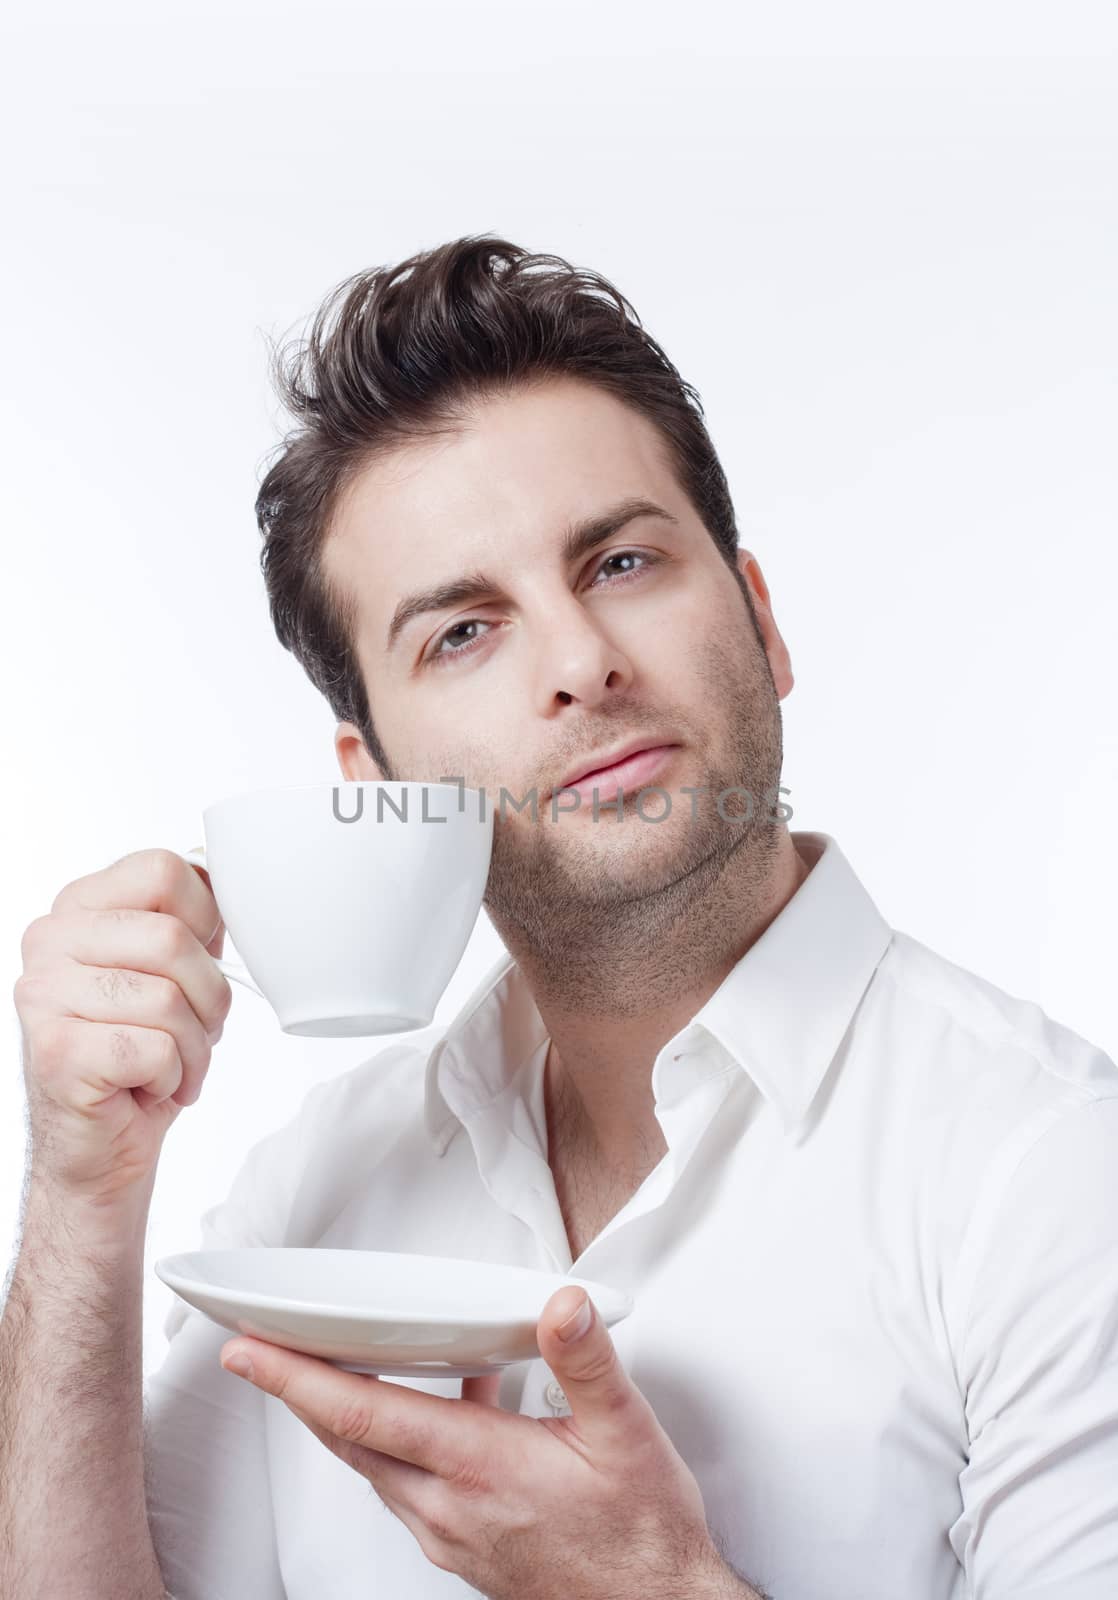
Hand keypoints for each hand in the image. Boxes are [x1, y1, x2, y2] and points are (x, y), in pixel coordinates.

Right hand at [13, 847, 231, 1209]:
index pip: (163, 869)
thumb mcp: (176, 972)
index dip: (206, 919)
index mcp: (79, 907)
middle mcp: (49, 941)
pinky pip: (155, 1049)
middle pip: (172, 938)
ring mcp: (44, 995)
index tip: (201, 961)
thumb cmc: (141, 1054)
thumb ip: (194, 921)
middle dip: (210, 997)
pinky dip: (172, 1077)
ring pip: (168, 999)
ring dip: (194, 1046)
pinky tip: (147, 1086)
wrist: (102, 1145)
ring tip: (172, 1065)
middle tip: (198, 1030)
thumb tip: (227, 870)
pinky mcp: (56, 1051)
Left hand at [219, 1284, 727, 1599]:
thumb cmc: (640, 1534)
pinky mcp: (462, 1547)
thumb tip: (559, 1305)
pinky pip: (406, 1486)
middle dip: (299, 1390)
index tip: (250, 1351)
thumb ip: (584, 1361)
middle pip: (349, 1439)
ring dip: (343, 1416)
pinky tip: (442, 1410)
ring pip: (373, 1466)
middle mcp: (448, 1506)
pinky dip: (396, 1441)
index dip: (297, 1378)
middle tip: (262, 1350)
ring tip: (334, 1368)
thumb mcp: (625, 1432)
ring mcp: (450, 1533)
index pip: (363, 1414)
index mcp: (478, 1468)